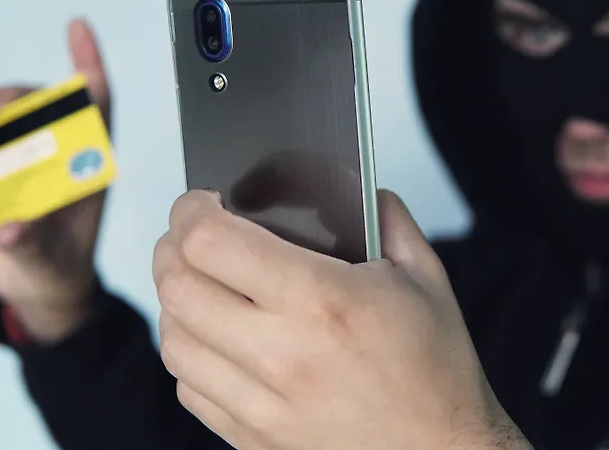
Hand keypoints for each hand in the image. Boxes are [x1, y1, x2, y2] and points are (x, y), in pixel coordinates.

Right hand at [0, 19, 111, 342]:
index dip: (89, 64)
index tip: (78, 26)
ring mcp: (22, 158)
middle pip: (40, 105)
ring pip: (5, 116)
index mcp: (87, 164)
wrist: (35, 287)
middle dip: (12, 96)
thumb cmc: (56, 268)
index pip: (96, 105)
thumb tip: (10, 229)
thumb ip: (32, 245)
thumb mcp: (48, 262)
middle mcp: (57, 152)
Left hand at [152, 189, 530, 449]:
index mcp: (324, 302)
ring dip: (176, 301)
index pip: (211, 243)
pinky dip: (192, 354)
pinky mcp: (254, 441)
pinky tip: (218, 338)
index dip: (192, 211)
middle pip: (177, 287)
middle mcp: (283, 355)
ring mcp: (262, 406)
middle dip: (172, 247)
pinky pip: (189, 388)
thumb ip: (386, 217)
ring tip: (201, 284)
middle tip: (191, 236)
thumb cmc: (436, 373)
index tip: (200, 202)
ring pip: (173, 340)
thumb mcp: (425, 276)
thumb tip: (351, 184)